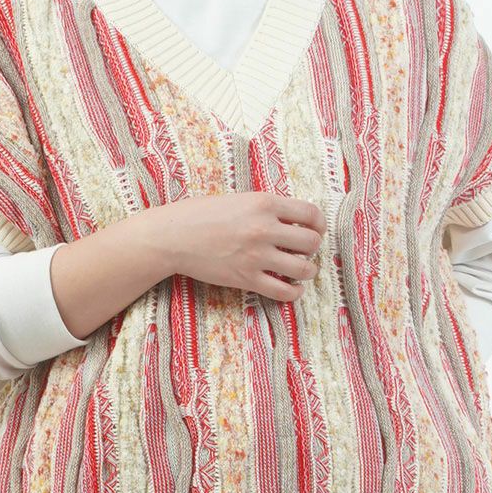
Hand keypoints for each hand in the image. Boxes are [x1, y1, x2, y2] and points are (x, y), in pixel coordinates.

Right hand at [140, 191, 325, 301]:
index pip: (310, 214)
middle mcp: (264, 228)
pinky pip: (283, 291)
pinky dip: (294, 293)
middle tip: (304, 251)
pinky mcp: (246, 278)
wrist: (172, 236)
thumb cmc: (201, 215)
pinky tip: (292, 288)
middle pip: (311, 242)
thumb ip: (266, 208)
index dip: (319, 225)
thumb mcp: (239, 200)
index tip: (315, 230)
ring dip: (308, 271)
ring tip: (302, 271)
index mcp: (265, 203)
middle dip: (313, 248)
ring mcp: (256, 255)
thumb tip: (292, 221)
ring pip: (303, 269)